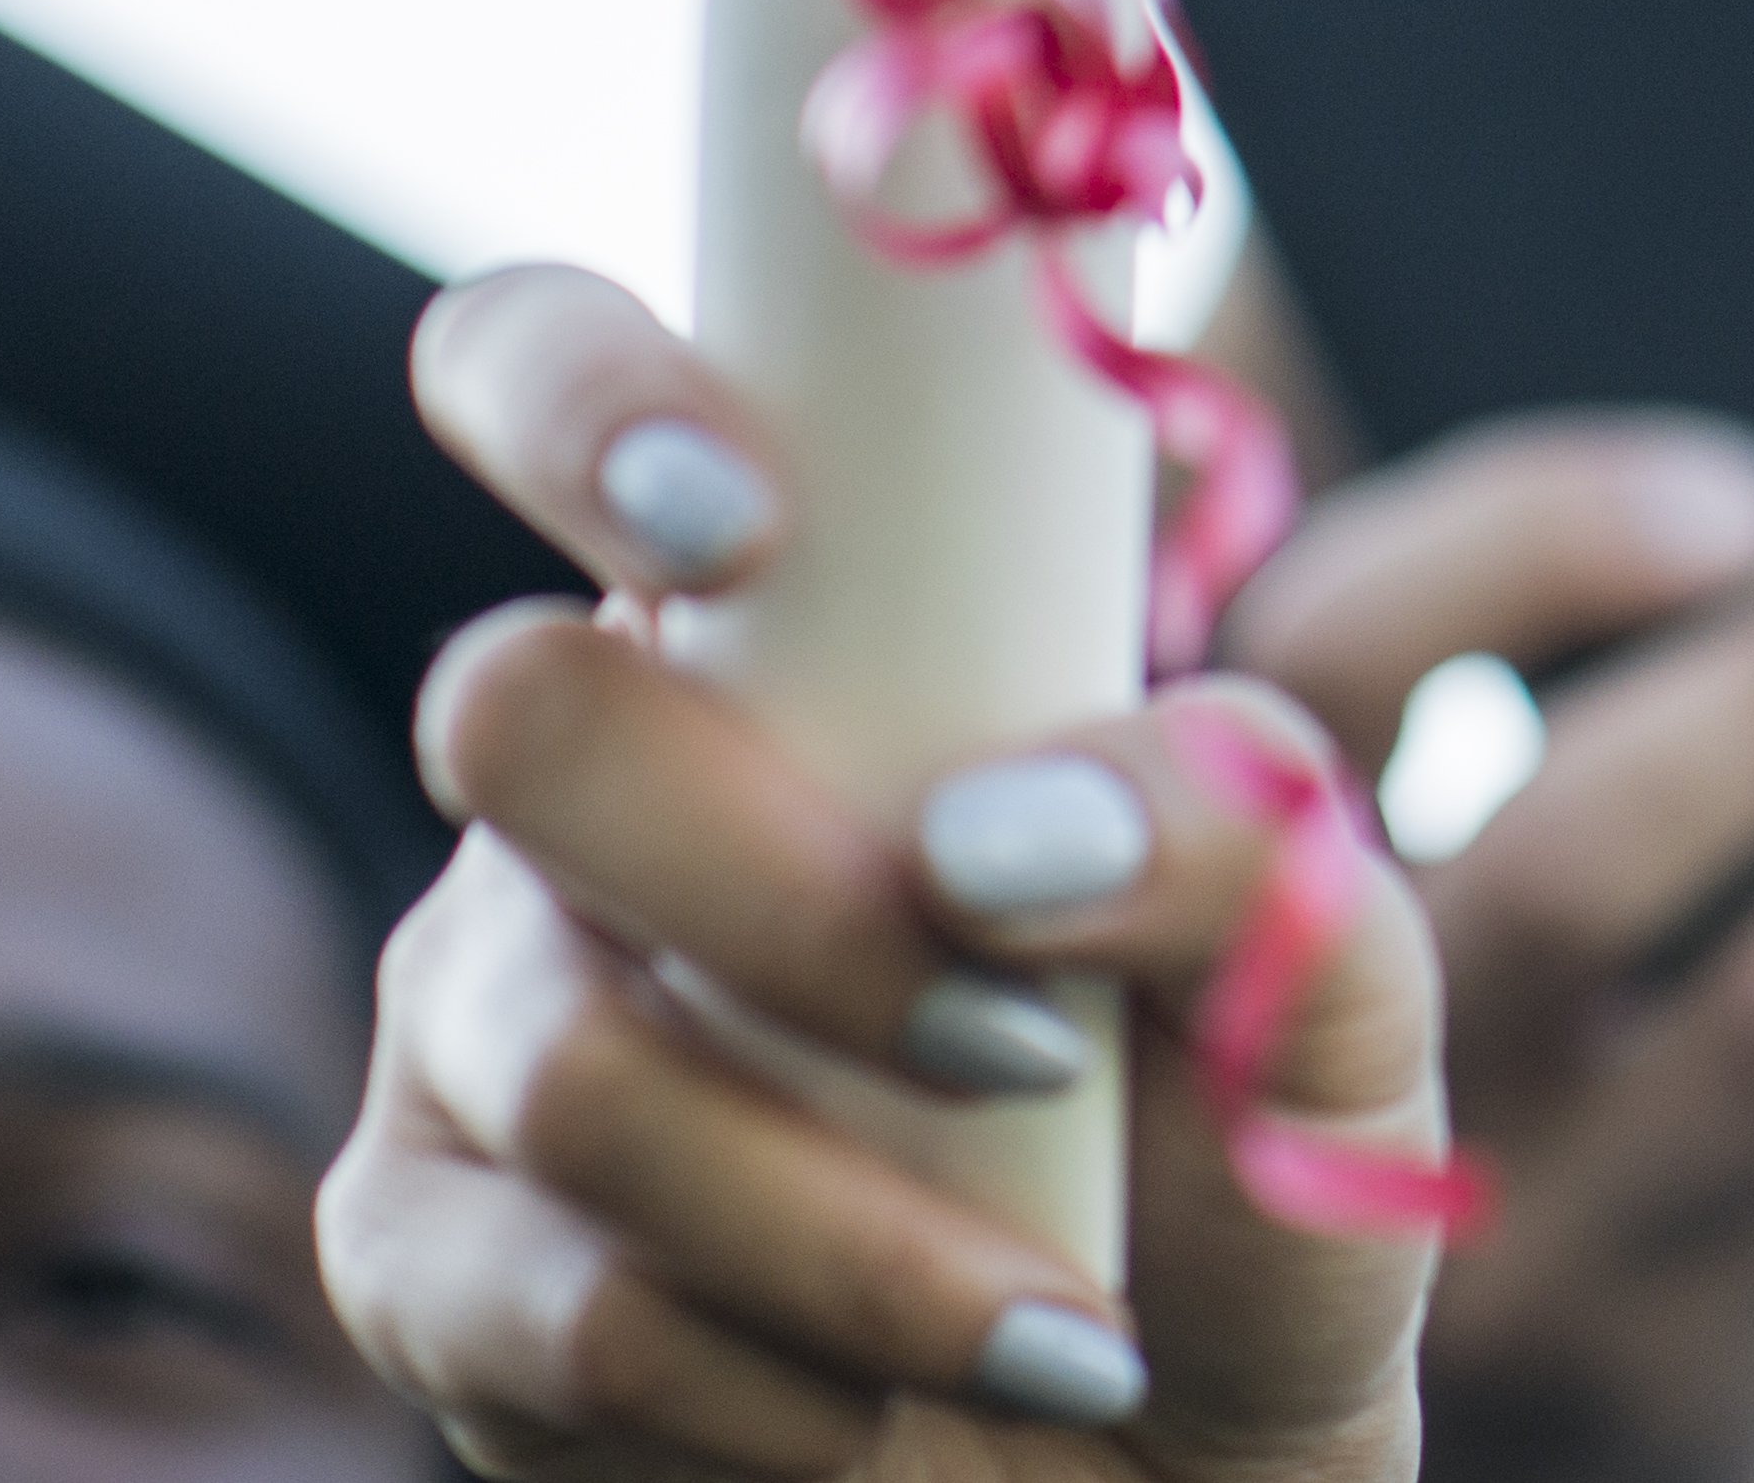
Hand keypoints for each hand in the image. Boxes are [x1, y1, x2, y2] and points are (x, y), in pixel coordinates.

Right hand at [330, 265, 1435, 1478]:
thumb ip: (1244, 835)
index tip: (736, 525)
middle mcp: (591, 795)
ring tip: (1045, 1311)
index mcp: (796, 640)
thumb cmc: (1236, 1185)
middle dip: (787, 900)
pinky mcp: (423, 1256)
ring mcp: (477, 1017)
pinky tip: (883, 1403)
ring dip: (844, 1209)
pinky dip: (772, 1365)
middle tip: (1018, 1041)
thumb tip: (999, 829)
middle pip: (519, 716)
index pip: (559, 379)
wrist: (1172, 1479)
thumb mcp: (1329, 993)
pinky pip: (542, 1291)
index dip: (589, 398)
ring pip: (566, 1049)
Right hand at [1226, 422, 1753, 1482]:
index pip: (1331, 658)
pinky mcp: (1669, 1378)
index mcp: (1229, 889)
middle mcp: (1321, 1092)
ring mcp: (1495, 1263)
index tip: (1749, 505)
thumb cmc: (1449, 1082)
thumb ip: (1481, 676)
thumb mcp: (1392, 891)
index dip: (1544, 540)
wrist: (1464, 1457)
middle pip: (1584, 856)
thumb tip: (1746, 488)